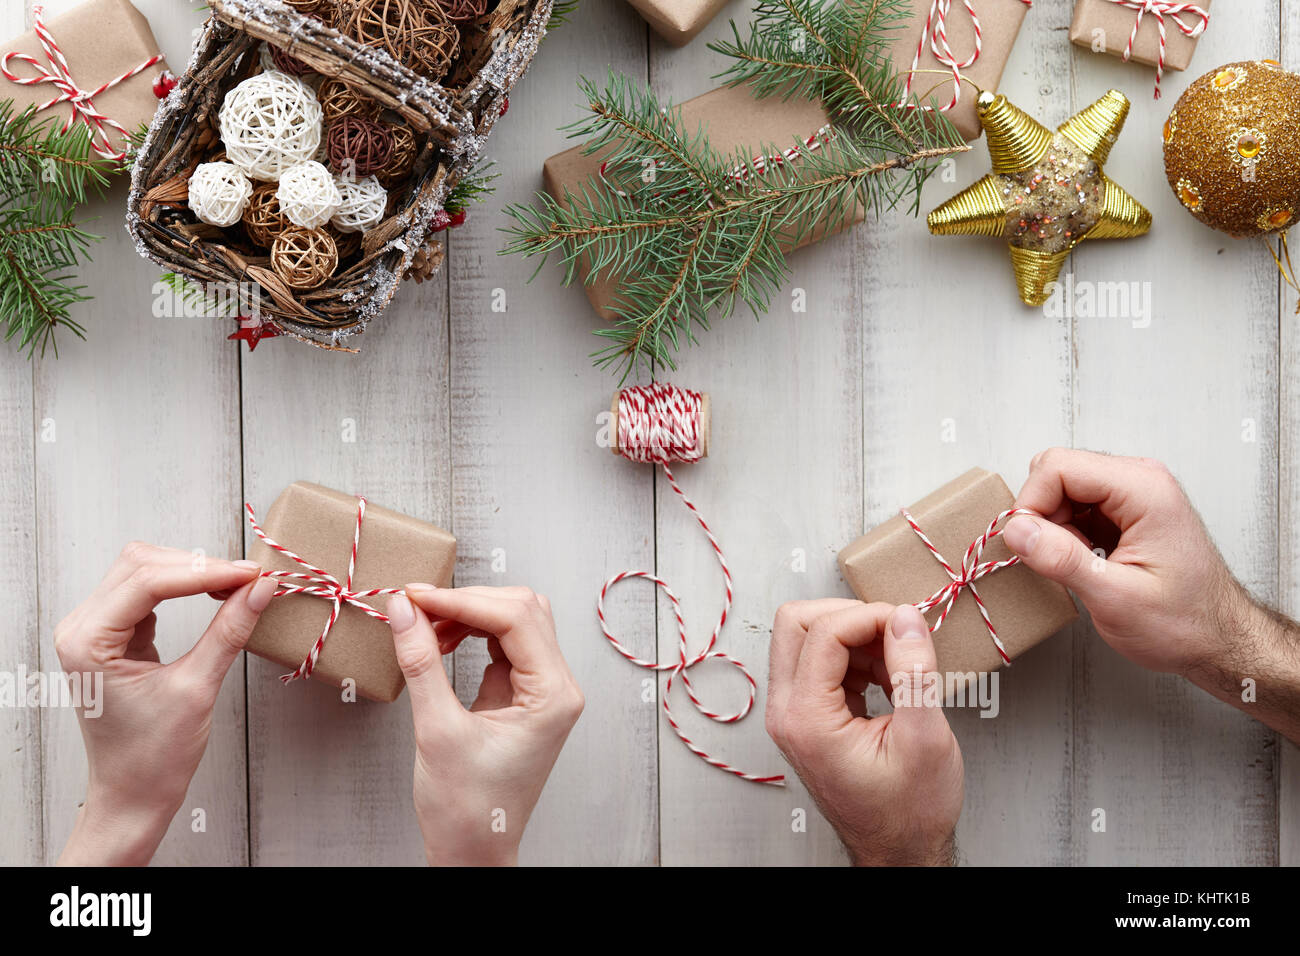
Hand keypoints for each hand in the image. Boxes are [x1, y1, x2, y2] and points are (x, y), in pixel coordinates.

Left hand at [55, 543, 276, 865]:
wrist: (133, 795)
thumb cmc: (153, 756)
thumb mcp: (197, 688)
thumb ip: (228, 631)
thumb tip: (261, 588)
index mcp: (87, 641)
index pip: (148, 581)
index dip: (205, 571)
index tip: (253, 574)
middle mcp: (81, 628)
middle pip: (142, 564)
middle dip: (199, 566)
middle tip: (251, 579)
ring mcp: (94, 629)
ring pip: (144, 570)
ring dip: (192, 571)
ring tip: (237, 585)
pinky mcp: (113, 635)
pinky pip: (147, 591)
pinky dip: (184, 586)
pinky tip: (214, 595)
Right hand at [387, 584, 583, 865]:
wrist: (473, 852)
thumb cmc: (467, 809)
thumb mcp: (437, 731)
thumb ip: (421, 662)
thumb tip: (404, 610)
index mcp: (554, 695)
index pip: (515, 618)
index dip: (463, 600)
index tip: (416, 595)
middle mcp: (557, 686)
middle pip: (520, 610)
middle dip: (467, 602)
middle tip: (415, 605)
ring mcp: (542, 689)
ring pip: (513, 622)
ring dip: (467, 615)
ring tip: (424, 627)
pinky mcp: (522, 694)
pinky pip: (502, 644)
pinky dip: (470, 634)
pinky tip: (439, 642)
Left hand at [766, 600, 962, 865]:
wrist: (898, 852)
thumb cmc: (908, 813)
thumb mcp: (926, 739)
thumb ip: (915, 673)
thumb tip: (906, 618)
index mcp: (806, 720)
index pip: (823, 632)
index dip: (871, 617)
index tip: (909, 625)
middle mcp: (787, 713)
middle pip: (797, 623)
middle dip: (851, 617)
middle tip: (896, 633)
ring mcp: (792, 714)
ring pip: (806, 637)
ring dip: (856, 636)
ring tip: (899, 664)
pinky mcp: (807, 715)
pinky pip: (820, 660)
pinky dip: (856, 656)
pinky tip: (889, 677)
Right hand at [1002, 448, 1299, 740]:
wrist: (1218, 640)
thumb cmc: (1185, 623)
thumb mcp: (1115, 599)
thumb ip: (1062, 559)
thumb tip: (1016, 530)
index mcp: (1144, 491)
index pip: (1059, 466)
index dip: (1031, 503)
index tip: (1026, 543)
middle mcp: (1141, 481)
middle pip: (1058, 471)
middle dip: (1041, 514)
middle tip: (1052, 557)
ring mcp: (1133, 493)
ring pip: (1062, 488)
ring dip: (1053, 525)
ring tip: (1075, 562)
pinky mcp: (1125, 510)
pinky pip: (1076, 505)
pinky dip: (1066, 532)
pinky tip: (1083, 560)